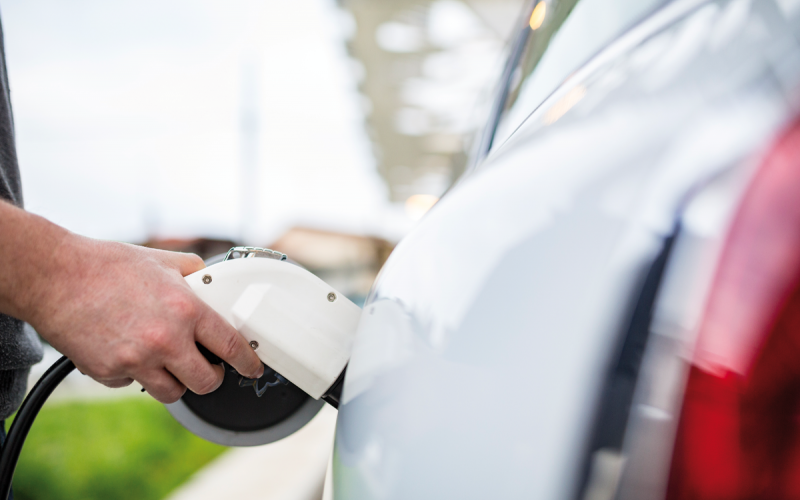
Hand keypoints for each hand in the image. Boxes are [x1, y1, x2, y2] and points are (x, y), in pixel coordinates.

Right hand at [23, 234, 263, 402]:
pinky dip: (135, 374)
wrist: (55, 277)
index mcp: (186, 310)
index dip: (247, 362)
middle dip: (211, 377)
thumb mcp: (165, 261)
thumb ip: (196, 275)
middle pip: (207, 382)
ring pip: (173, 393)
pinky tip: (127, 350)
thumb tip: (215, 285)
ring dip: (175, 381)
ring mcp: (136, 360)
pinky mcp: (109, 373)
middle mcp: (165, 339)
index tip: (252, 369)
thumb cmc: (108, 266)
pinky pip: (133, 384)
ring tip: (165, 359)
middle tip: (207, 367)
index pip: (231, 347)